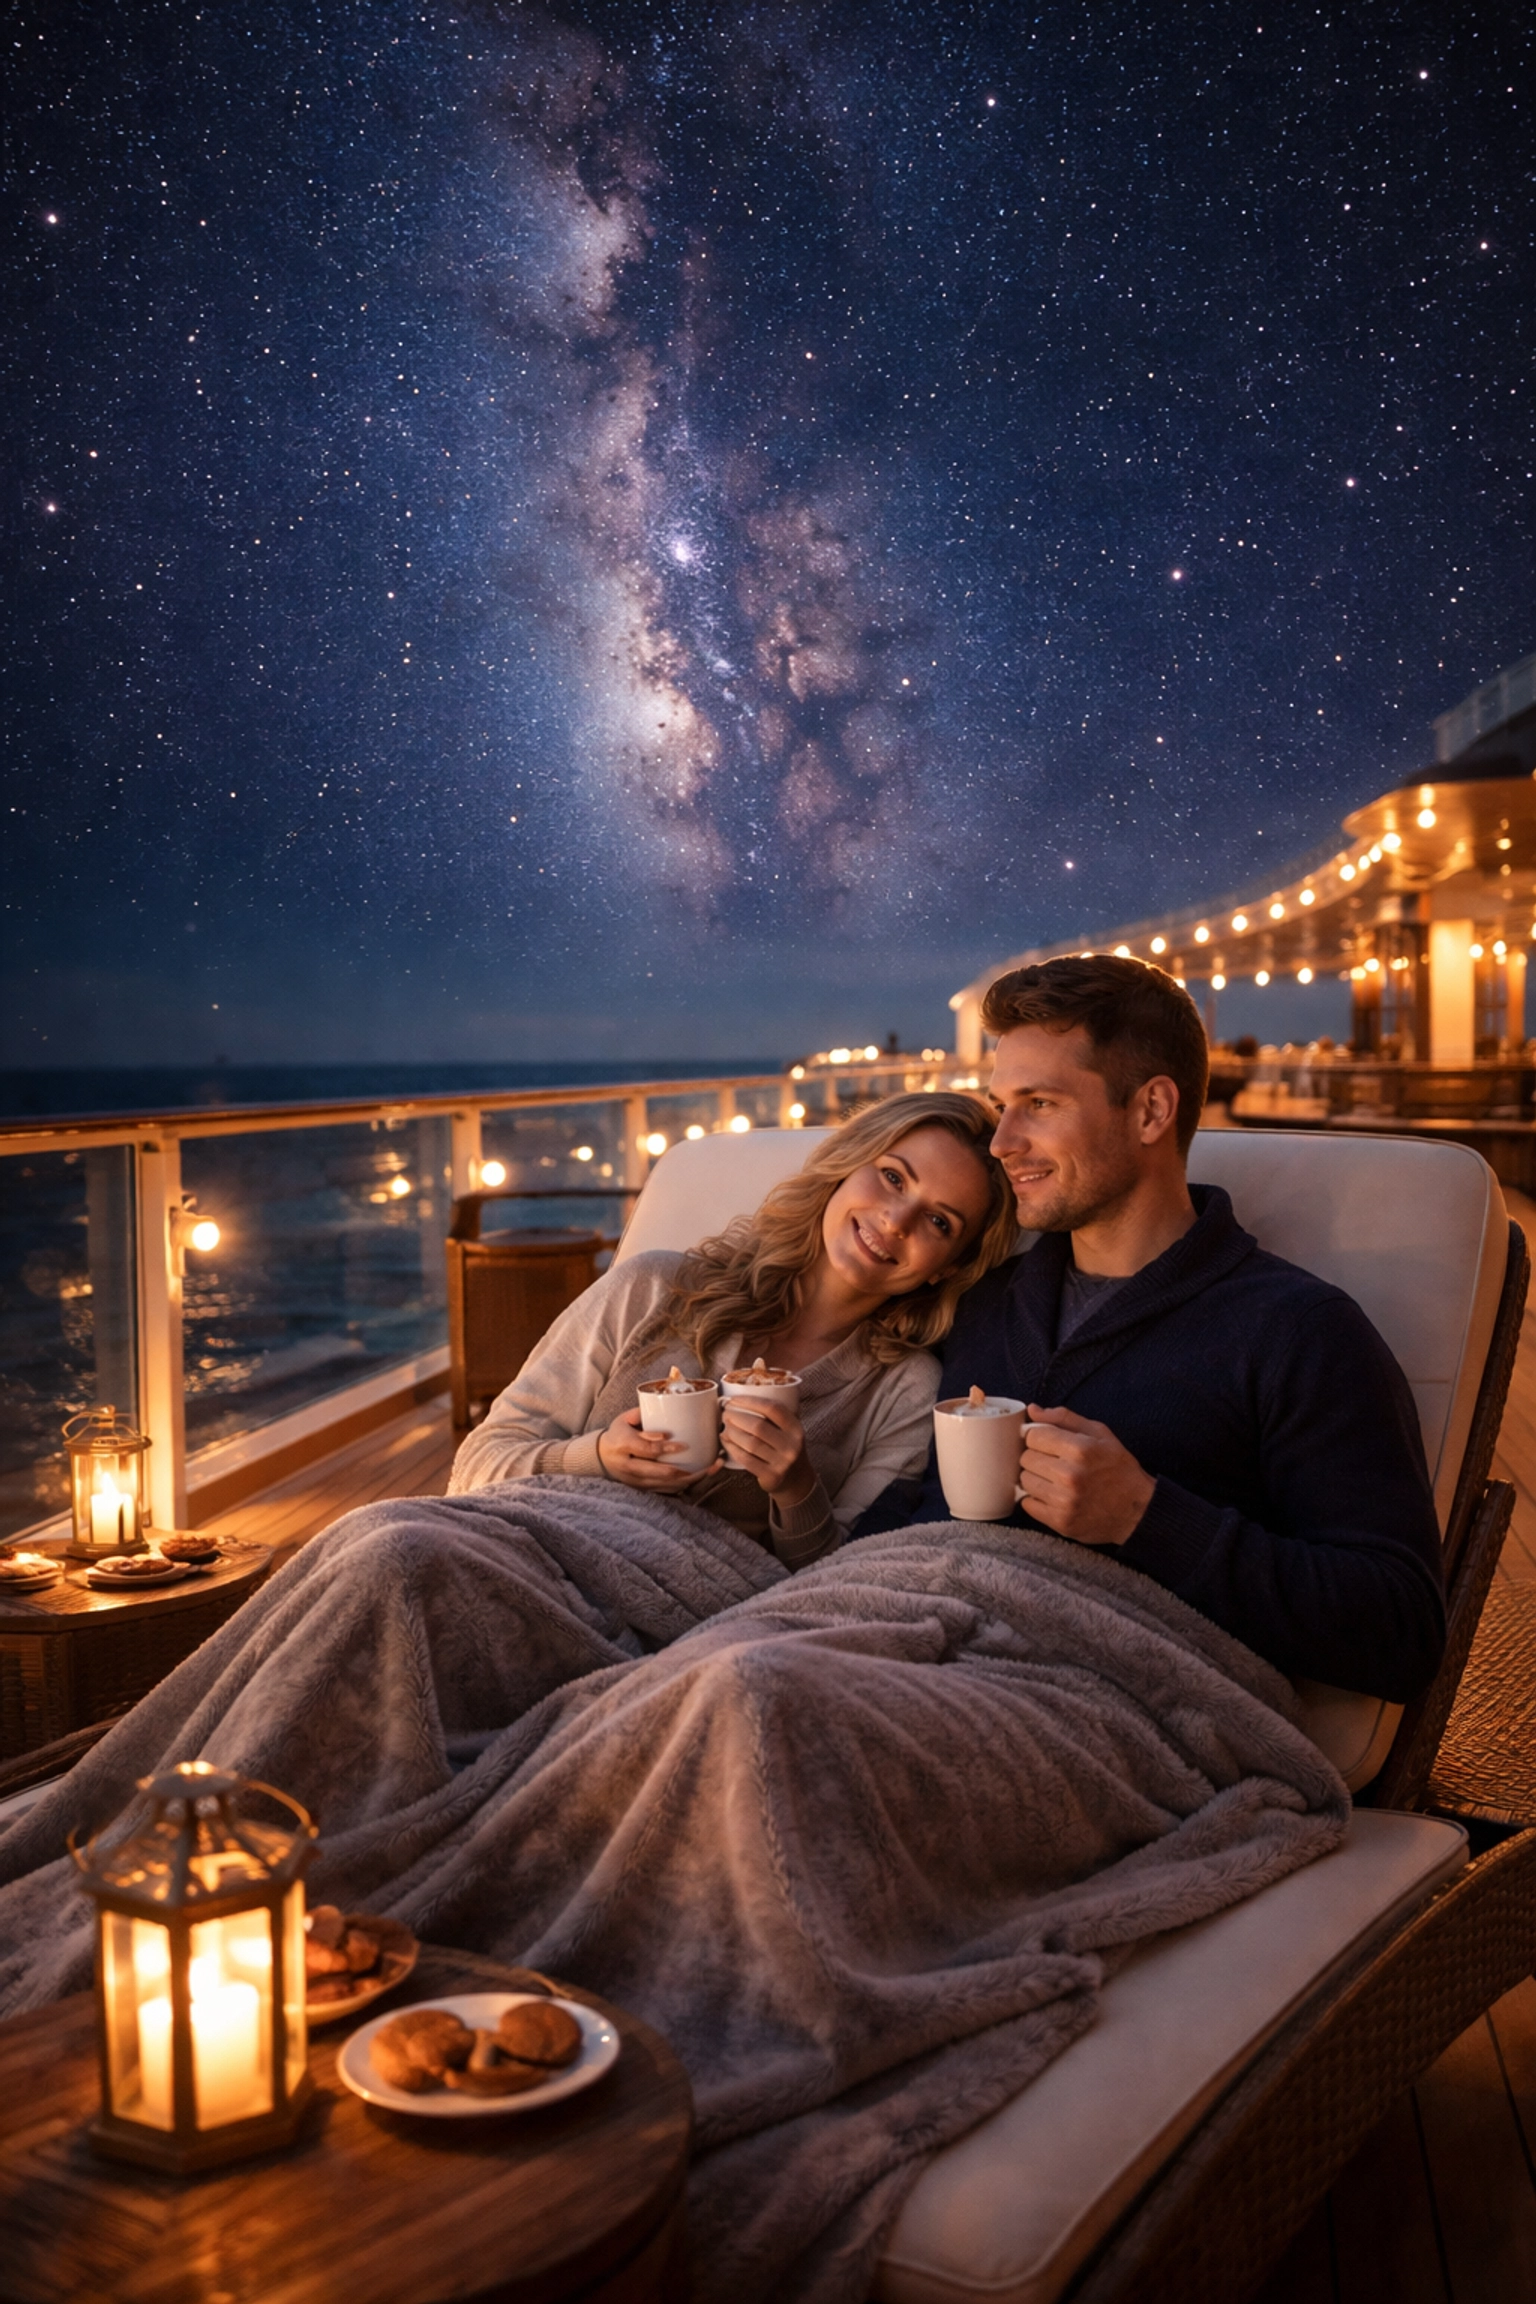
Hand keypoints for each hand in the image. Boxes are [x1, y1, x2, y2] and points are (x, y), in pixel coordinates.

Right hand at [596, 1408, 716, 1491]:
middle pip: (660, 1473)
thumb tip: (666, 1420)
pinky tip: (699, 1478)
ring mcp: (636, 1481)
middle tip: (708, 1464)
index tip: (685, 1446)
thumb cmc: (617, 1434)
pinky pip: (665, 1491)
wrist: (600, 1457)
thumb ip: (642, 1417)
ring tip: (710, 1470)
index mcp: (623, 1446)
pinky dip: (684, 1486)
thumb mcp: (623, 1420)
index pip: (648, 1451)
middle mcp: (629, 1467)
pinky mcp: (642, 1489)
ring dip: (690, 1480)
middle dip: (686, 1472)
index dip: (667, 1449)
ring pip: (666, 1485)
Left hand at [721, 1394, 815, 1504]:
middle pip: (758, 1426)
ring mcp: (782, 1462)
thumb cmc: (785, 1447)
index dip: (750, 1401)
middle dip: (736, 1417)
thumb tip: (740, 1399)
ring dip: (732, 1432)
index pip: (772, 1409)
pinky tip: (725, 1441)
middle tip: (725, 1413)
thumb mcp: (788, 1430)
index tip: (733, 1399)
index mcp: (796, 1428)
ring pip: (750, 1443)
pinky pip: (746, 1459)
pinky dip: (732, 1448)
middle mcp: (791, 1445)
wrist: (797, 1478)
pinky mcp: (771, 1476)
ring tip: (724, 1427)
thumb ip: (774, 1416)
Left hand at [1017, 1406, 1154, 1546]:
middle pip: (1026, 1458)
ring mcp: (1064, 1501)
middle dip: (1036, 1457)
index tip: (1048, 1443)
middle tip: (1054, 1463)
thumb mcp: (1100, 1434)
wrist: (1137, 1510)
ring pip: (1024, 1481)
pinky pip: (1027, 1504)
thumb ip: (1064, 1418)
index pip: (1032, 1436)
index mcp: (1080, 1450)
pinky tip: (1053, 1496)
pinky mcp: (1060, 1522)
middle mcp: (1070, 1476)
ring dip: (1036, 1478)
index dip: (1038, 1438)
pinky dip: (1036, 1499)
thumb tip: (1032, 1410)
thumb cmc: (1118, 1468)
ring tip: (1054, 1480)